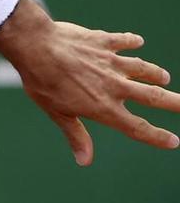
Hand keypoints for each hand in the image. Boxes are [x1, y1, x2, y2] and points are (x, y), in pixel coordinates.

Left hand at [0, 0, 179, 164]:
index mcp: (104, 107)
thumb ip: (76, 135)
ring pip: (142, 68)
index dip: (157, 136)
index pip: (137, 127)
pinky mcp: (104, 41)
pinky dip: (131, 41)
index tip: (174, 141)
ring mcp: (111, 63)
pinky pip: (123, 41)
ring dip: (155, 73)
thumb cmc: (42, 82)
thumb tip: (85, 161)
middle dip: (174, 103)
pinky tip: (137, 41)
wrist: (36, 46)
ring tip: (164, 77)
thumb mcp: (58, 113)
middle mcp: (114, 86)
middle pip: (152, 96)